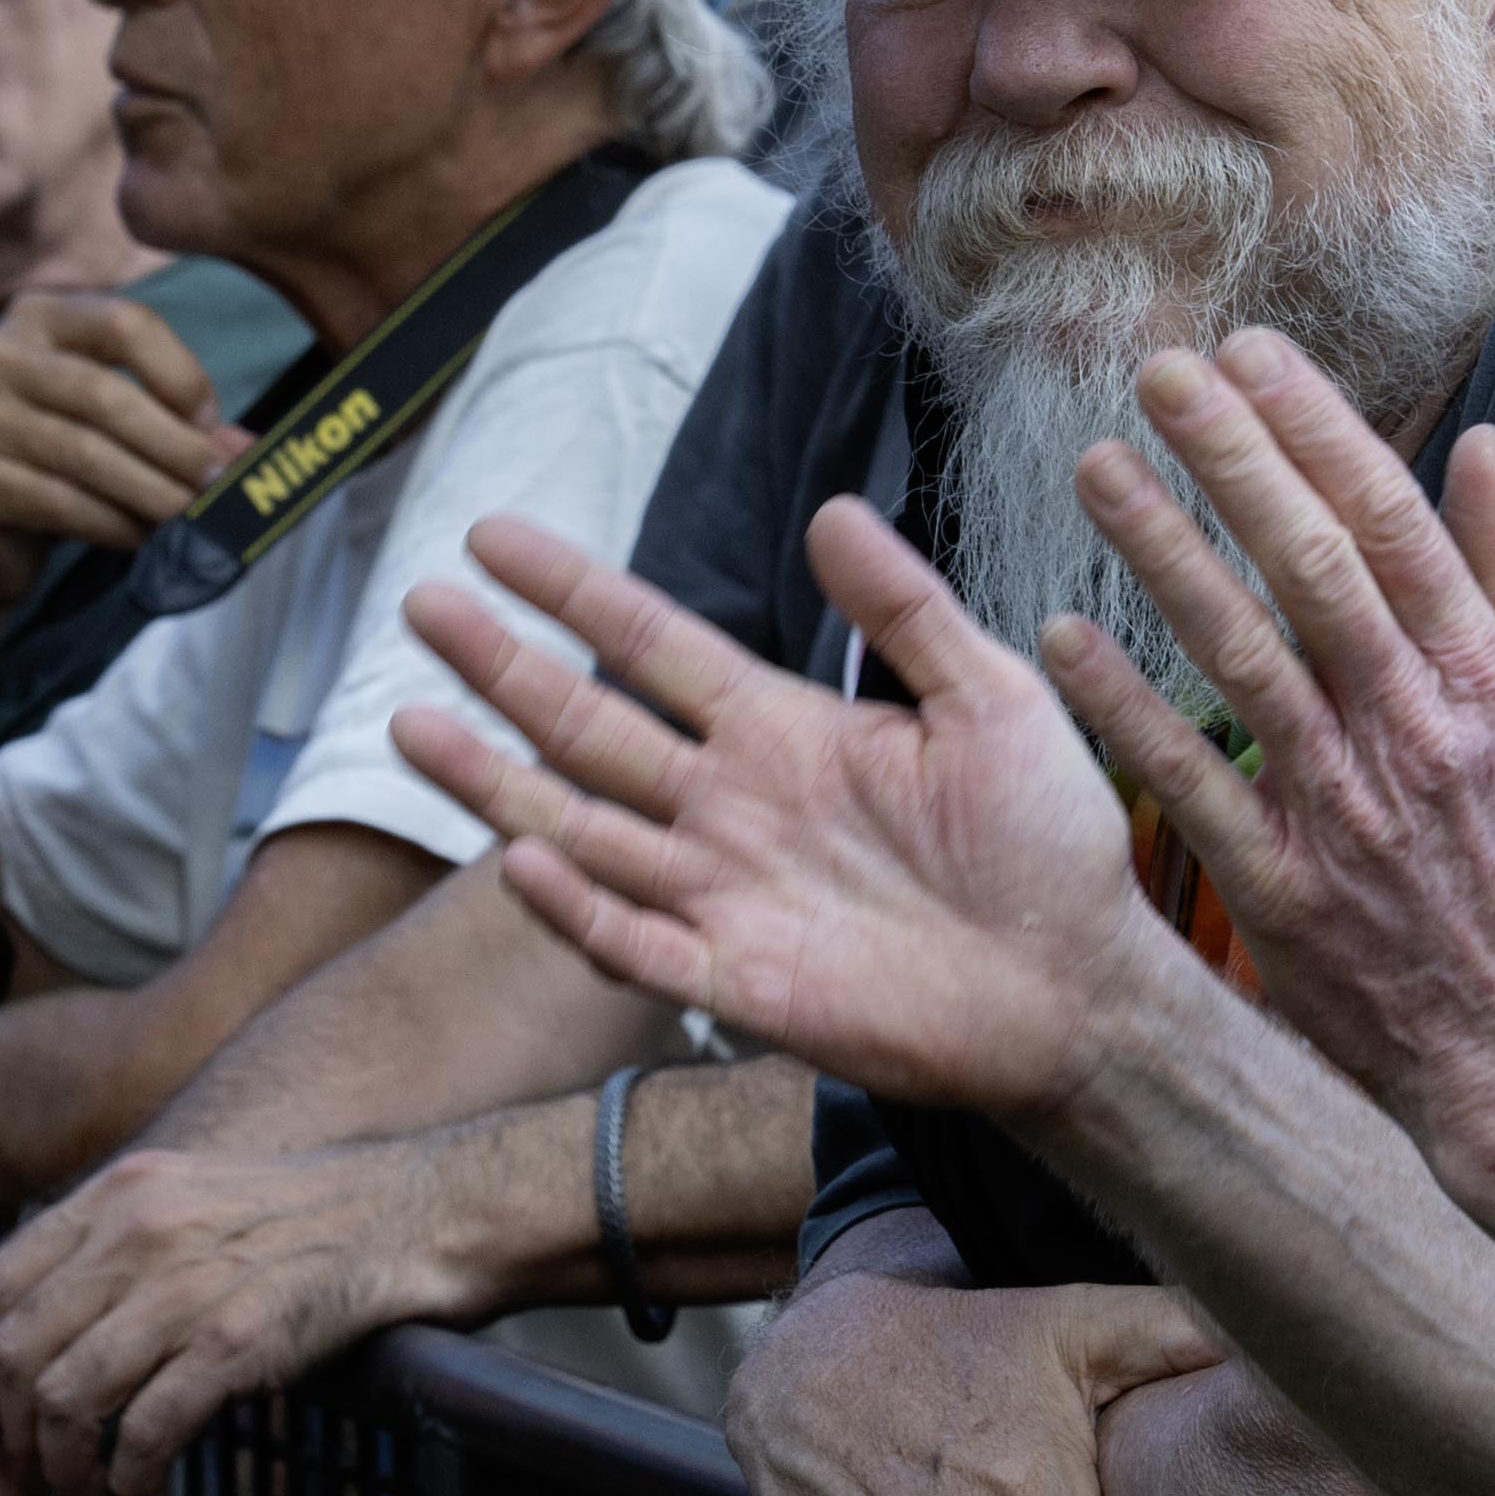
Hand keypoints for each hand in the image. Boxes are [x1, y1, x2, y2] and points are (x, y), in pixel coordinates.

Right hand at [0, 294, 243, 618]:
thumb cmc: (61, 462)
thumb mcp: (117, 426)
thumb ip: (177, 424)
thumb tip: (247, 451)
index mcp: (38, 315)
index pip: (122, 322)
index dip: (178, 372)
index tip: (213, 422)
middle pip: (103, 394)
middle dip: (173, 445)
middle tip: (219, 483)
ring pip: (83, 453)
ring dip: (151, 490)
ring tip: (192, 516)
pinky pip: (57, 500)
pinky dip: (113, 521)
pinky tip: (145, 537)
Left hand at [0, 1133, 456, 1495]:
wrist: (422, 1209)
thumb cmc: (318, 1215)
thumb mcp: (198, 1193)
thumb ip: (128, 1238)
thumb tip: (65, 1311)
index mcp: (122, 1191)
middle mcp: (139, 1229)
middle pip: (21, 1353)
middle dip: (18, 1436)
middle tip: (47, 1476)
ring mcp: (185, 1285)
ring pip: (69, 1403)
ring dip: (71, 1474)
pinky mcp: (235, 1342)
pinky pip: (144, 1433)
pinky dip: (132, 1483)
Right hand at [389, 503, 1177, 1121]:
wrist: (1082, 985)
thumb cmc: (1045, 842)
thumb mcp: (991, 699)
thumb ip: (908, 611)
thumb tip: (829, 510)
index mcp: (784, 731)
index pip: (652, 645)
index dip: (573, 592)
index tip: (493, 537)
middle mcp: (731, 807)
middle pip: (589, 725)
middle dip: (503, 668)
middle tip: (420, 606)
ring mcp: (725, 897)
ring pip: (581, 829)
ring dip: (496, 782)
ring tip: (412, 723)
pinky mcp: (739, 984)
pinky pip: (636, 944)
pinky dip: (577, 908)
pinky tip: (521, 857)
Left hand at [1038, 334, 1494, 1166]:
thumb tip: (1486, 443)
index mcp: (1480, 679)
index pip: (1393, 523)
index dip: (1317, 430)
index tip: (1250, 351)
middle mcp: (1411, 730)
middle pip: (1314, 568)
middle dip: (1236, 461)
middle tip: (1159, 373)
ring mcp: (1342, 808)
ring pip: (1243, 658)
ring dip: (1166, 557)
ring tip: (1095, 468)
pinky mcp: (1279, 885)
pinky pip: (1189, 783)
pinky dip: (1126, 709)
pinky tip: (1061, 638)